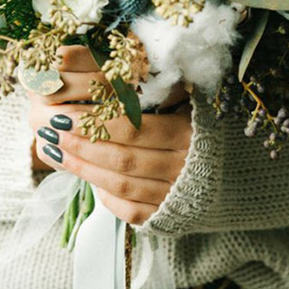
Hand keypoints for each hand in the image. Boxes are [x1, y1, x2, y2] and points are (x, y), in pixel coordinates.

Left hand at [28, 46, 190, 224]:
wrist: (236, 169)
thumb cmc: (198, 124)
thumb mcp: (183, 100)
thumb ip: (150, 91)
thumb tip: (98, 72)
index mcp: (188, 134)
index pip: (133, 129)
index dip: (95, 123)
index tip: (64, 113)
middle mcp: (184, 167)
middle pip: (123, 159)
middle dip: (82, 145)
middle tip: (51, 130)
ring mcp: (175, 195)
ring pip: (121, 185)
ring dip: (83, 168)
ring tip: (56, 151)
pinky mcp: (167, 216)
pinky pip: (130, 211)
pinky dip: (106, 196)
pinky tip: (86, 177)